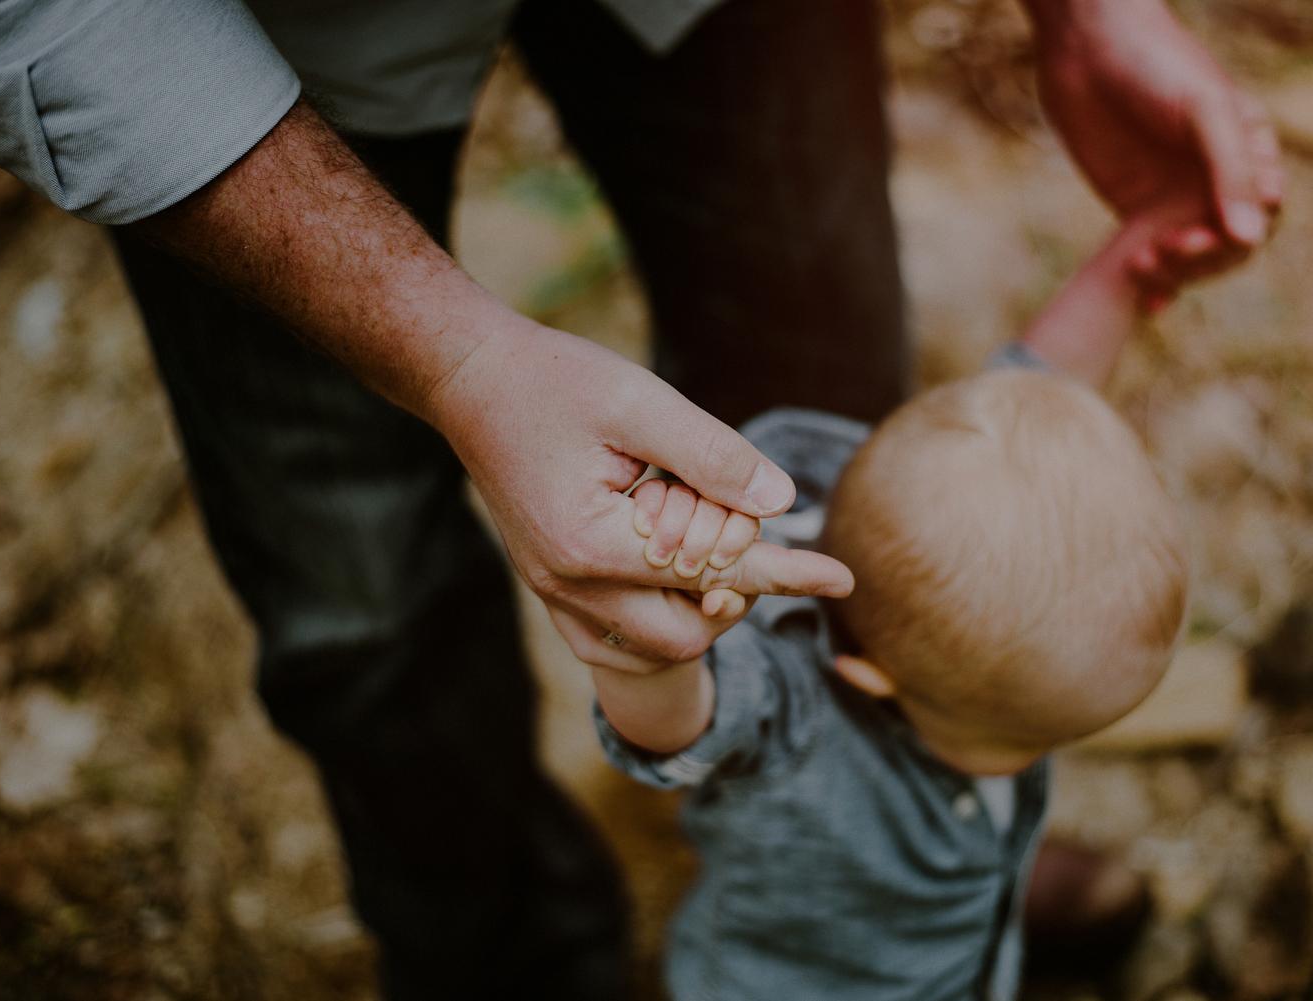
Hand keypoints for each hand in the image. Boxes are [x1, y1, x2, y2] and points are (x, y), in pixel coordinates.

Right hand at [423, 313, 854, 667]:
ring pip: (648, 649)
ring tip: (714, 551)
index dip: (785, 573)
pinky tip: (674, 575)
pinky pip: (609, 641)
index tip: (842, 578)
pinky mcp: (546, 583)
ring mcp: (550, 591)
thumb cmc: (555, 378)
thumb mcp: (640, 401)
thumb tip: (783, 504)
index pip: (712, 574)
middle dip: (735, 596)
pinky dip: (655, 621)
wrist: (470, 378)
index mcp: (590, 545)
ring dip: (696, 612)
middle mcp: (566, 584)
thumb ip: (713, 456)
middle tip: (751, 540)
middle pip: (684, 634)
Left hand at [1027, 0, 1283, 286]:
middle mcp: (1219, 179)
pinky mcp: (1138, 208)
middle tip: (1164, 249)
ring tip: (1139, 265)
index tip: (1194, 233)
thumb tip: (1251, 238)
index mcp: (1252, 153)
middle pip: (1230, 245)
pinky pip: (1155, 255)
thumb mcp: (1204, 112)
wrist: (1087, 50)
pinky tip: (1145, 304)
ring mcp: (1179, 196)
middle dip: (1203, 257)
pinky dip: (1154, 283)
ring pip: (1194, 257)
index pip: (1262, 215)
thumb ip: (1229, 172)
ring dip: (1176, 273)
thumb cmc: (1157, 67)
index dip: (1235, 236)